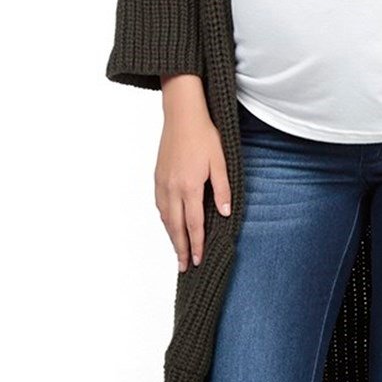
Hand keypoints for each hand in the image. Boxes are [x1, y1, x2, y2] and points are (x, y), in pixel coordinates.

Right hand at [155, 76, 231, 270]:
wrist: (181, 114)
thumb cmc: (204, 135)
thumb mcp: (220, 162)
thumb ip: (222, 189)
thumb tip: (224, 214)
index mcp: (189, 187)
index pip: (193, 224)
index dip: (196, 244)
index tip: (197, 260)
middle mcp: (172, 188)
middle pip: (175, 227)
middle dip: (180, 248)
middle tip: (184, 267)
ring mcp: (162, 183)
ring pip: (165, 218)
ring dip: (171, 237)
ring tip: (177, 252)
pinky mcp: (157, 177)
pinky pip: (160, 205)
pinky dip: (165, 220)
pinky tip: (169, 224)